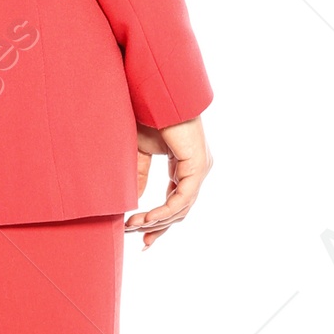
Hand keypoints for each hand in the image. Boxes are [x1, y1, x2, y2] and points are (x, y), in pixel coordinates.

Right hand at [127, 117, 210, 251]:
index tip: (142, 238)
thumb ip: (141, 176)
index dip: (159, 221)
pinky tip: (144, 218)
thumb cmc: (147, 116)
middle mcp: (197, 169)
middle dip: (158, 227)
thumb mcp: (139, 153)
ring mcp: (200, 168)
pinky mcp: (198, 166)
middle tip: (136, 238)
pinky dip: (162, 212)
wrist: (154, 95)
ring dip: (156, 221)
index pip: (177, 201)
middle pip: (181, 210)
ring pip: (181, 209)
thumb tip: (136, 201)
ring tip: (132, 226)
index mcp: (185, 165)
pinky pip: (182, 200)